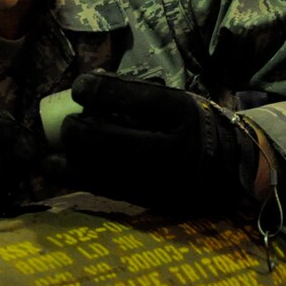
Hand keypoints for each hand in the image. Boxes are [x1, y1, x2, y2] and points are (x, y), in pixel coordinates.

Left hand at [58, 71, 258, 212]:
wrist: (233, 168)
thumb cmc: (193, 124)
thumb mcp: (175, 99)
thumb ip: (135, 93)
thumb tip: (88, 84)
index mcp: (183, 113)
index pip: (139, 99)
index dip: (102, 93)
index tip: (78, 87)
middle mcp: (176, 148)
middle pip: (116, 140)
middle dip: (80, 131)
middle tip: (66, 124)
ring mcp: (165, 180)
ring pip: (108, 171)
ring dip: (73, 159)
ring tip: (52, 153)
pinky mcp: (154, 202)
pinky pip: (109, 190)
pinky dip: (78, 179)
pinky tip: (55, 170)